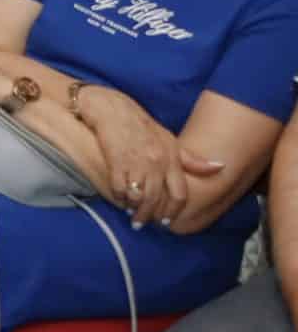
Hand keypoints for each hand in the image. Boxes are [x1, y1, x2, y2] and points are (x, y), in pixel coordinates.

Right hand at [83, 90, 221, 227]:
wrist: (111, 108)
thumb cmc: (140, 124)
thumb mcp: (168, 139)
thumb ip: (190, 159)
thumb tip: (220, 167)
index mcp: (171, 158)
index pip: (179, 193)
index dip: (173, 211)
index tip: (166, 221)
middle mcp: (156, 162)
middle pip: (157, 199)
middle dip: (149, 215)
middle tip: (142, 223)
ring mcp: (136, 162)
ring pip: (139, 196)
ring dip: (134, 208)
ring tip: (130, 213)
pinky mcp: (116, 161)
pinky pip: (119, 188)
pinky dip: (119, 197)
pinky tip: (118, 198)